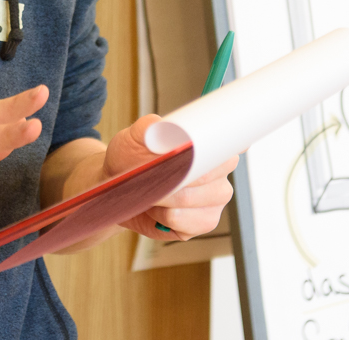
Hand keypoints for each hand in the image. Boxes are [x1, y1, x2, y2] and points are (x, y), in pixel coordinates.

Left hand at [37, 114, 236, 251]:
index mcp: (211, 145)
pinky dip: (167, 217)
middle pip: (211, 175)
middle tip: (154, 175)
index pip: (227, 144)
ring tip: (152, 192)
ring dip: (168, 198)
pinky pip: (190, 223)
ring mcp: (215, 199)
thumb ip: (148, 127)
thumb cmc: (132, 159)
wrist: (121, 189)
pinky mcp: (204, 222)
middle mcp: (220, 172)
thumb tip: (159, 126)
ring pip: (197, 200)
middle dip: (178, 177)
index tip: (193, 153)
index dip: (213, 150)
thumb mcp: (134, 137)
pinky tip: (158, 210)